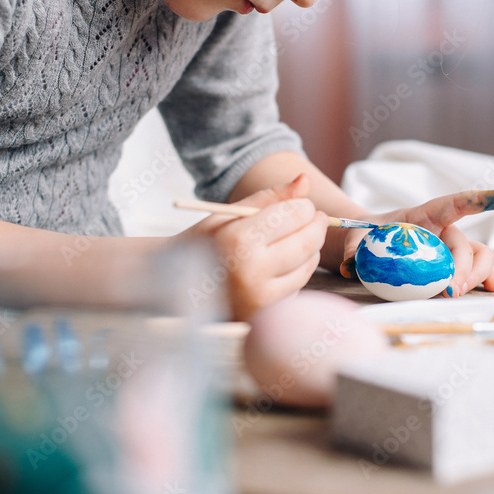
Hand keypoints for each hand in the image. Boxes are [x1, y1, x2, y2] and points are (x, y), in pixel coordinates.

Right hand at [182, 174, 327, 319]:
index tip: (302, 205)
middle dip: (316, 226)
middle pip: (307, 242)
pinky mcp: (264, 313)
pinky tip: (284, 262)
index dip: (304, 206)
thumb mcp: (230, 214)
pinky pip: (296, 286)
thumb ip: (270, 197)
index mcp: (240, 239)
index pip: (293, 215)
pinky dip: (297, 270)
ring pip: (307, 266)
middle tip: (314, 218)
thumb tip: (305, 180)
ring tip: (298, 238)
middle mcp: (252, 271)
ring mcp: (260, 297)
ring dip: (311, 248)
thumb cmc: (204, 243)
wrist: (177, 286)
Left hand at [341, 189, 493, 296]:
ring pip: (478, 256)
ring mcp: (452, 247)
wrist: (373, 245)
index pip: (452, 205)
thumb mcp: (356, 238)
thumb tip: (349, 265)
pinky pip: (478, 268)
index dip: (477, 201)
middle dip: (462, 268)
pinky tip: (492, 287)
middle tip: (450, 290)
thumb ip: (353, 248)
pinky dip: (486, 277)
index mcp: (424, 216)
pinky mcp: (454, 263)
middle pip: (464, 244)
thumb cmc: (368, 237)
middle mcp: (444, 230)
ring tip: (456, 294)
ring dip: (474, 276)